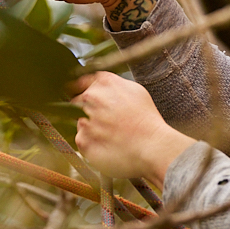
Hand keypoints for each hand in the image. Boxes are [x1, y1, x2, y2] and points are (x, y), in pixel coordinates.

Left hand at [70, 72, 195, 183]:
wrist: (153, 146)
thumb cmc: (147, 120)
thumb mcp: (135, 90)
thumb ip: (112, 85)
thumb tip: (99, 86)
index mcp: (103, 82)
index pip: (79, 82)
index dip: (80, 90)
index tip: (82, 97)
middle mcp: (90, 98)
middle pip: (77, 102)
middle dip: (86, 110)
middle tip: (105, 121)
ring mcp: (84, 119)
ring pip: (79, 122)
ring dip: (90, 127)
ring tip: (111, 135)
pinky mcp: (83, 140)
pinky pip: (81, 139)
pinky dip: (91, 143)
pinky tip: (108, 144)